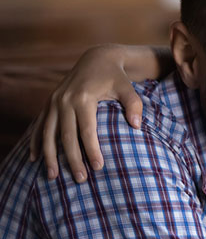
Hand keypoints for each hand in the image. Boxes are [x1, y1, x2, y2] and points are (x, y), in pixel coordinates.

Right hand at [29, 44, 142, 181]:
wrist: (96, 58)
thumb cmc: (116, 77)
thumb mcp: (128, 87)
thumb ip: (134, 105)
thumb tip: (137, 125)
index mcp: (83, 97)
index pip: (87, 130)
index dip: (92, 150)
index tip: (98, 167)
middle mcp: (64, 100)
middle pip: (66, 136)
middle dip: (72, 159)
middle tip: (80, 179)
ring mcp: (53, 101)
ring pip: (48, 133)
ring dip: (49, 156)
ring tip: (53, 176)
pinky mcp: (49, 103)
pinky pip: (39, 126)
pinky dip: (36, 142)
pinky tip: (35, 159)